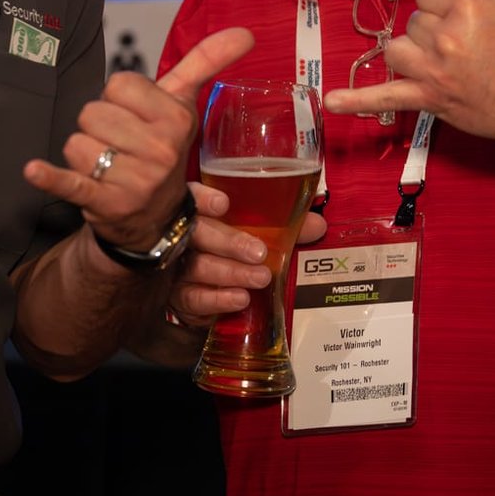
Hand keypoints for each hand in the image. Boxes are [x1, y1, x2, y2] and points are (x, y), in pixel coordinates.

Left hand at [22, 27, 253, 253]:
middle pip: (92, 112)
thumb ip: (206, 63)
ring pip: (76, 142)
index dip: (118, 99)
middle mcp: (160, 151)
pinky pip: (70, 182)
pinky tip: (33, 171)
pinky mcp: (105, 204)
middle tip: (120, 147)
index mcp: (177, 119)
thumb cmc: (162, 150)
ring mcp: (134, 180)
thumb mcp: (185, 107)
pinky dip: (50, 177)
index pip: (119, 84)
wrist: (154, 220)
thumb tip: (246, 30)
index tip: (134, 117)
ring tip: (107, 168)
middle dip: (97, 127)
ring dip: (83, 155)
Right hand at [165, 183, 329, 325]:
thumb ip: (285, 227)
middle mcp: (182, 236)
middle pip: (196, 234)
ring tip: (260, 278)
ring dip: (230, 272)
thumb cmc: (233, 250)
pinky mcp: (181, 299)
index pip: (190, 196)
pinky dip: (218, 298)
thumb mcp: (258, 233)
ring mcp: (177, 268)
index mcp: (198, 210)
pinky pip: (195, 298)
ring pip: (196, 267)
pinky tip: (239, 298)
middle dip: (228, 242)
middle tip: (259, 253)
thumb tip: (317, 225)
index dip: (202, 198)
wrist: (210, 290)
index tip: (224, 204)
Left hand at [323, 0, 494, 140]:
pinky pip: (386, 98)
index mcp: (465, 7)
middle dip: (436, 27)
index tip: (474, 17)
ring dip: (412, 51)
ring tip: (441, 58)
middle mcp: (444, 38)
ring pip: (397, 49)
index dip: (450, 1)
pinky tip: (331, 101)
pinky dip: (357, 101)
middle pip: (414, 20)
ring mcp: (433, 72)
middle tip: (472, 43)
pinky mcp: (430, 100)